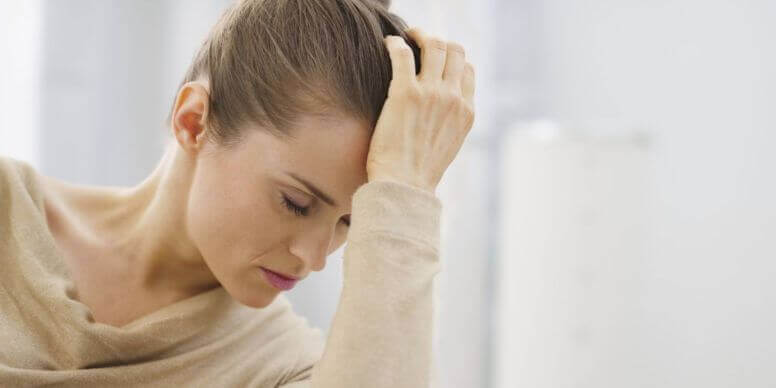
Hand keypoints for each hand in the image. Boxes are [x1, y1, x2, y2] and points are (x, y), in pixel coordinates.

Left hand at [366, 27, 475, 193]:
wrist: (403, 186)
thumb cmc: (418, 173)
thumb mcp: (448, 147)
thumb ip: (450, 123)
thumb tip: (440, 113)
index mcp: (466, 112)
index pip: (468, 70)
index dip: (453, 59)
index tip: (437, 59)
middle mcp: (453, 98)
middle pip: (455, 51)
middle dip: (438, 41)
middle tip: (420, 41)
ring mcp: (431, 93)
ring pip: (434, 45)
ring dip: (420, 35)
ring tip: (406, 36)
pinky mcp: (405, 92)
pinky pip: (403, 54)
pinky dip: (396, 43)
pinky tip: (390, 44)